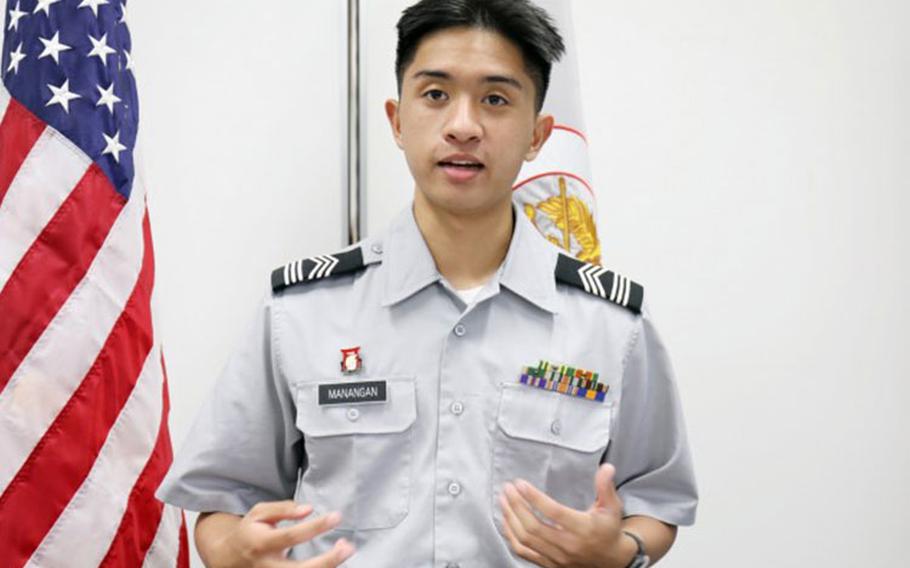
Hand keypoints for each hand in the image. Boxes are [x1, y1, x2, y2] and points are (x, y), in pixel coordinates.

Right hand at [213, 500, 354, 567]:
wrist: (228, 558)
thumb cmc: (250, 531)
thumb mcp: (260, 513)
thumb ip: (284, 509)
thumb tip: (309, 509)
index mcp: (261, 544)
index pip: (292, 536)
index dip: (316, 527)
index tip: (337, 516)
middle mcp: (267, 566)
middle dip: (327, 561)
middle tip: (348, 546)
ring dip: (327, 567)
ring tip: (346, 550)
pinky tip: (334, 562)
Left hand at [499, 464, 635, 567]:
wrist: (611, 561)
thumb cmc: (608, 530)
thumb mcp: (612, 508)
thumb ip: (606, 487)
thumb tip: (607, 468)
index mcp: (583, 529)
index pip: (554, 513)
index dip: (535, 498)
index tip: (521, 484)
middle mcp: (568, 545)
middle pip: (534, 526)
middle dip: (517, 505)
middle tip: (508, 488)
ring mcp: (556, 556)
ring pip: (526, 539)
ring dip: (511, 518)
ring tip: (503, 499)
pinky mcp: (548, 563)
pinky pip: (523, 551)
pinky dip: (511, 535)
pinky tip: (506, 520)